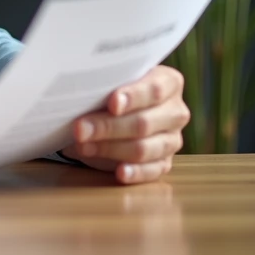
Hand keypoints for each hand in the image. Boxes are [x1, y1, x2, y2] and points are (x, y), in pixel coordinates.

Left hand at [61, 65, 189, 183]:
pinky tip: (119, 172)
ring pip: (144, 148)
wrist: (111, 110)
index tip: (112, 103)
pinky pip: (152, 171)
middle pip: (144, 122)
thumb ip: (103, 84)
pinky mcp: (164, 162)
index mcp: (168, 83)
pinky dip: (135, 172)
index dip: (133, 97)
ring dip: (110, 148)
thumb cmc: (109, 90)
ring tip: (83, 146)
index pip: (155, 89)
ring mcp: (172, 139)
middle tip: (80, 128)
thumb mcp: (107, 82)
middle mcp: (175, 111)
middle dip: (109, 127)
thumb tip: (81, 94)